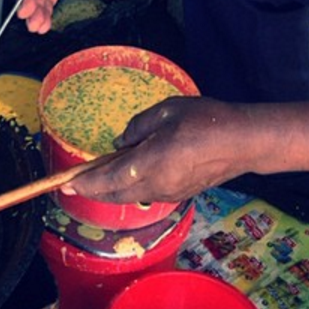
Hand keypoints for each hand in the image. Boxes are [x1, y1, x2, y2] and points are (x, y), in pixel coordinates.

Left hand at [63, 97, 249, 203]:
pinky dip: (133, 186)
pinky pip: (149, 192)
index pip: (108, 180)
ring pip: (132, 196)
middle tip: (75, 183)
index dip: (85, 183)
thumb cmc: (205, 120)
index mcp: (149, 164)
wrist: (243, 141)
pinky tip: (133, 172)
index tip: (66, 185)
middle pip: (117, 195)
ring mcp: (170, 193)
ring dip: (114, 188)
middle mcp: (156, 185)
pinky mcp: (182, 193)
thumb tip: (121, 143)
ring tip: (102, 174)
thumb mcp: (166, 111)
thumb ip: (138, 127)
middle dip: (95, 190)